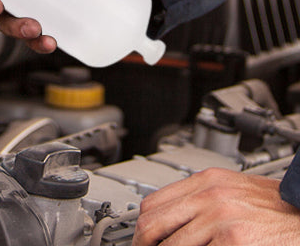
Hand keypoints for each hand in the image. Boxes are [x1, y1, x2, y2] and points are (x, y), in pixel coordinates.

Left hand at [132, 168, 299, 244]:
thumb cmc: (279, 208)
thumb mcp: (235, 192)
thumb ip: (204, 201)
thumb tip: (175, 221)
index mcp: (207, 181)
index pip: (154, 201)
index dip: (142, 226)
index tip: (141, 240)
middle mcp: (209, 195)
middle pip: (154, 222)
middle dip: (144, 244)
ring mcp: (220, 218)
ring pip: (172, 245)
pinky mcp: (234, 240)